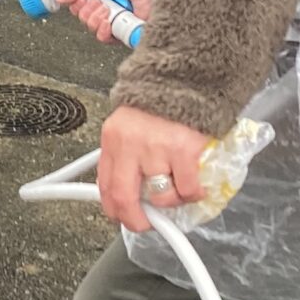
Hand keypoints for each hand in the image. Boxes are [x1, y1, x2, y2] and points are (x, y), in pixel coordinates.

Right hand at [58, 0, 151, 45]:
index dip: (76, 2)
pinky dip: (104, 30)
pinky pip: (103, 38)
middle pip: (83, 17)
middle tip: (98, 1)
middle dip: (88, 9)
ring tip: (108, 9)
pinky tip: (109, 21)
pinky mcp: (120, 33)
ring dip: (97, 18)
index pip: (78, 4)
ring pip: (92, 27)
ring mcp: (112, 20)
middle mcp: (104, 7)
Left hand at [96, 103, 210, 233]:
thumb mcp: (129, 125)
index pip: (104, 185)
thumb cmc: (159, 102)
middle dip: (135, 220)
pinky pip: (187, 189)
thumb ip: (125, 154)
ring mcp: (158, 149)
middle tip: (145, 224)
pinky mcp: (184, 151)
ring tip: (177, 190)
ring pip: (161, 196)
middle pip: (124, 198)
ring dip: (170, 201)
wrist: (186, 75)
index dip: (113, 209)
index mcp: (113, 138)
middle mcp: (131, 145)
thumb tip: (127, 188)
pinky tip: (195, 185)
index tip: (121, 217)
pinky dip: (193, 194)